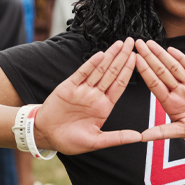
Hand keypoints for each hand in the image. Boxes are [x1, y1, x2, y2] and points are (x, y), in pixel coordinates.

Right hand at [35, 38, 140, 154]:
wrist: (45, 136)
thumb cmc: (70, 140)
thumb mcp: (96, 141)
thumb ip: (117, 138)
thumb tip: (139, 137)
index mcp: (104, 106)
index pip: (120, 85)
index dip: (128, 71)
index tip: (138, 58)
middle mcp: (95, 95)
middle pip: (112, 73)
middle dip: (123, 57)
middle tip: (132, 42)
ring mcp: (82, 90)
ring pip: (99, 70)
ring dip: (110, 56)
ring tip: (120, 43)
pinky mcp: (69, 87)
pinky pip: (82, 73)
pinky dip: (91, 64)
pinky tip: (101, 55)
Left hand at [134, 39, 184, 141]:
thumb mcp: (183, 131)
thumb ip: (163, 132)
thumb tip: (141, 137)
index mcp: (170, 102)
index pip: (154, 84)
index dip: (145, 71)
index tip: (135, 60)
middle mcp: (177, 90)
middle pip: (161, 71)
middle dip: (149, 57)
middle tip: (138, 44)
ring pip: (173, 66)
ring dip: (161, 54)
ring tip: (150, 44)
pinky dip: (181, 58)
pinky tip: (171, 50)